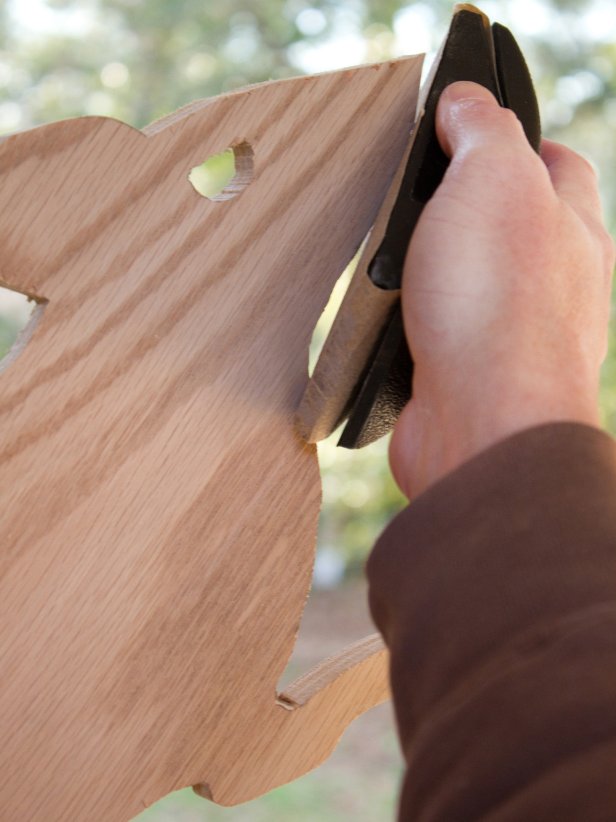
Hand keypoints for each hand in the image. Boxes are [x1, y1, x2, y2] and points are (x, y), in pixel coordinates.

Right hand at [390, 80, 614, 499]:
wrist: (482, 422)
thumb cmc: (499, 305)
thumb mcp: (491, 179)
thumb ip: (482, 130)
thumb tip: (464, 100)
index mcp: (571, 227)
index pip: (556, 162)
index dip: (515, 137)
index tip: (469, 127)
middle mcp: (554, 282)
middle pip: (509, 223)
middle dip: (461, 206)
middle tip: (415, 193)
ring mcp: (513, 333)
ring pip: (467, 281)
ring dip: (427, 269)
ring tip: (394, 260)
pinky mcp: (470, 373)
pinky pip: (436, 332)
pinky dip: (410, 322)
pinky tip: (389, 320)